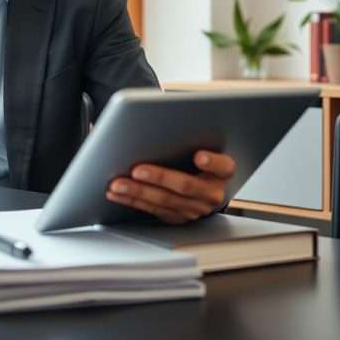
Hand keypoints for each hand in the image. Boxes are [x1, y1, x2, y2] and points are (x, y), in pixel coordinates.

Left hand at [105, 150, 235, 223]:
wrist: (204, 183)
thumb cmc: (196, 155)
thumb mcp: (202, 144)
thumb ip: (189, 137)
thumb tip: (159, 122)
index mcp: (223, 171)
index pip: (223, 166)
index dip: (212, 162)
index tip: (199, 156)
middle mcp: (212, 192)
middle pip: (186, 185)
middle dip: (159, 178)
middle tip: (137, 170)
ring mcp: (194, 208)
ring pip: (164, 200)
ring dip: (138, 192)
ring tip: (117, 183)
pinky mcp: (177, 217)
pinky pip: (152, 210)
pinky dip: (131, 200)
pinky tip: (116, 193)